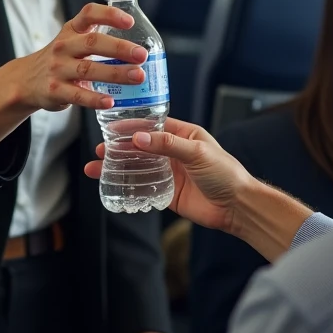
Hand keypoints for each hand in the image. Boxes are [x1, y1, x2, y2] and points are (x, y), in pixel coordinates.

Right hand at [0, 3, 147, 149]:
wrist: (26, 80)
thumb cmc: (61, 58)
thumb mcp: (72, 40)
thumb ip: (97, 37)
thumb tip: (139, 43)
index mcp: (72, 30)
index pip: (89, 14)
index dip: (109, 15)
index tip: (130, 21)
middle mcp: (63, 46)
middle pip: (93, 43)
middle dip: (120, 48)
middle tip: (142, 55)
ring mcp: (58, 68)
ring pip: (88, 69)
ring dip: (115, 73)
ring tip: (138, 76)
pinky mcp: (55, 90)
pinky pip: (77, 95)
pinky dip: (95, 98)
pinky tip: (110, 101)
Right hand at [86, 117, 251, 234]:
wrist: (237, 206)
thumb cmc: (225, 173)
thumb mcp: (197, 153)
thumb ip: (168, 145)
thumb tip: (139, 138)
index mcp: (184, 135)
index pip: (152, 126)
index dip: (131, 126)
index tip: (111, 128)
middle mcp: (174, 152)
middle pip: (140, 147)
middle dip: (119, 148)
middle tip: (99, 150)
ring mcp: (170, 173)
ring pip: (137, 167)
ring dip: (117, 167)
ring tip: (96, 168)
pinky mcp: (167, 193)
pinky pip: (143, 188)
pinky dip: (127, 187)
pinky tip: (111, 185)